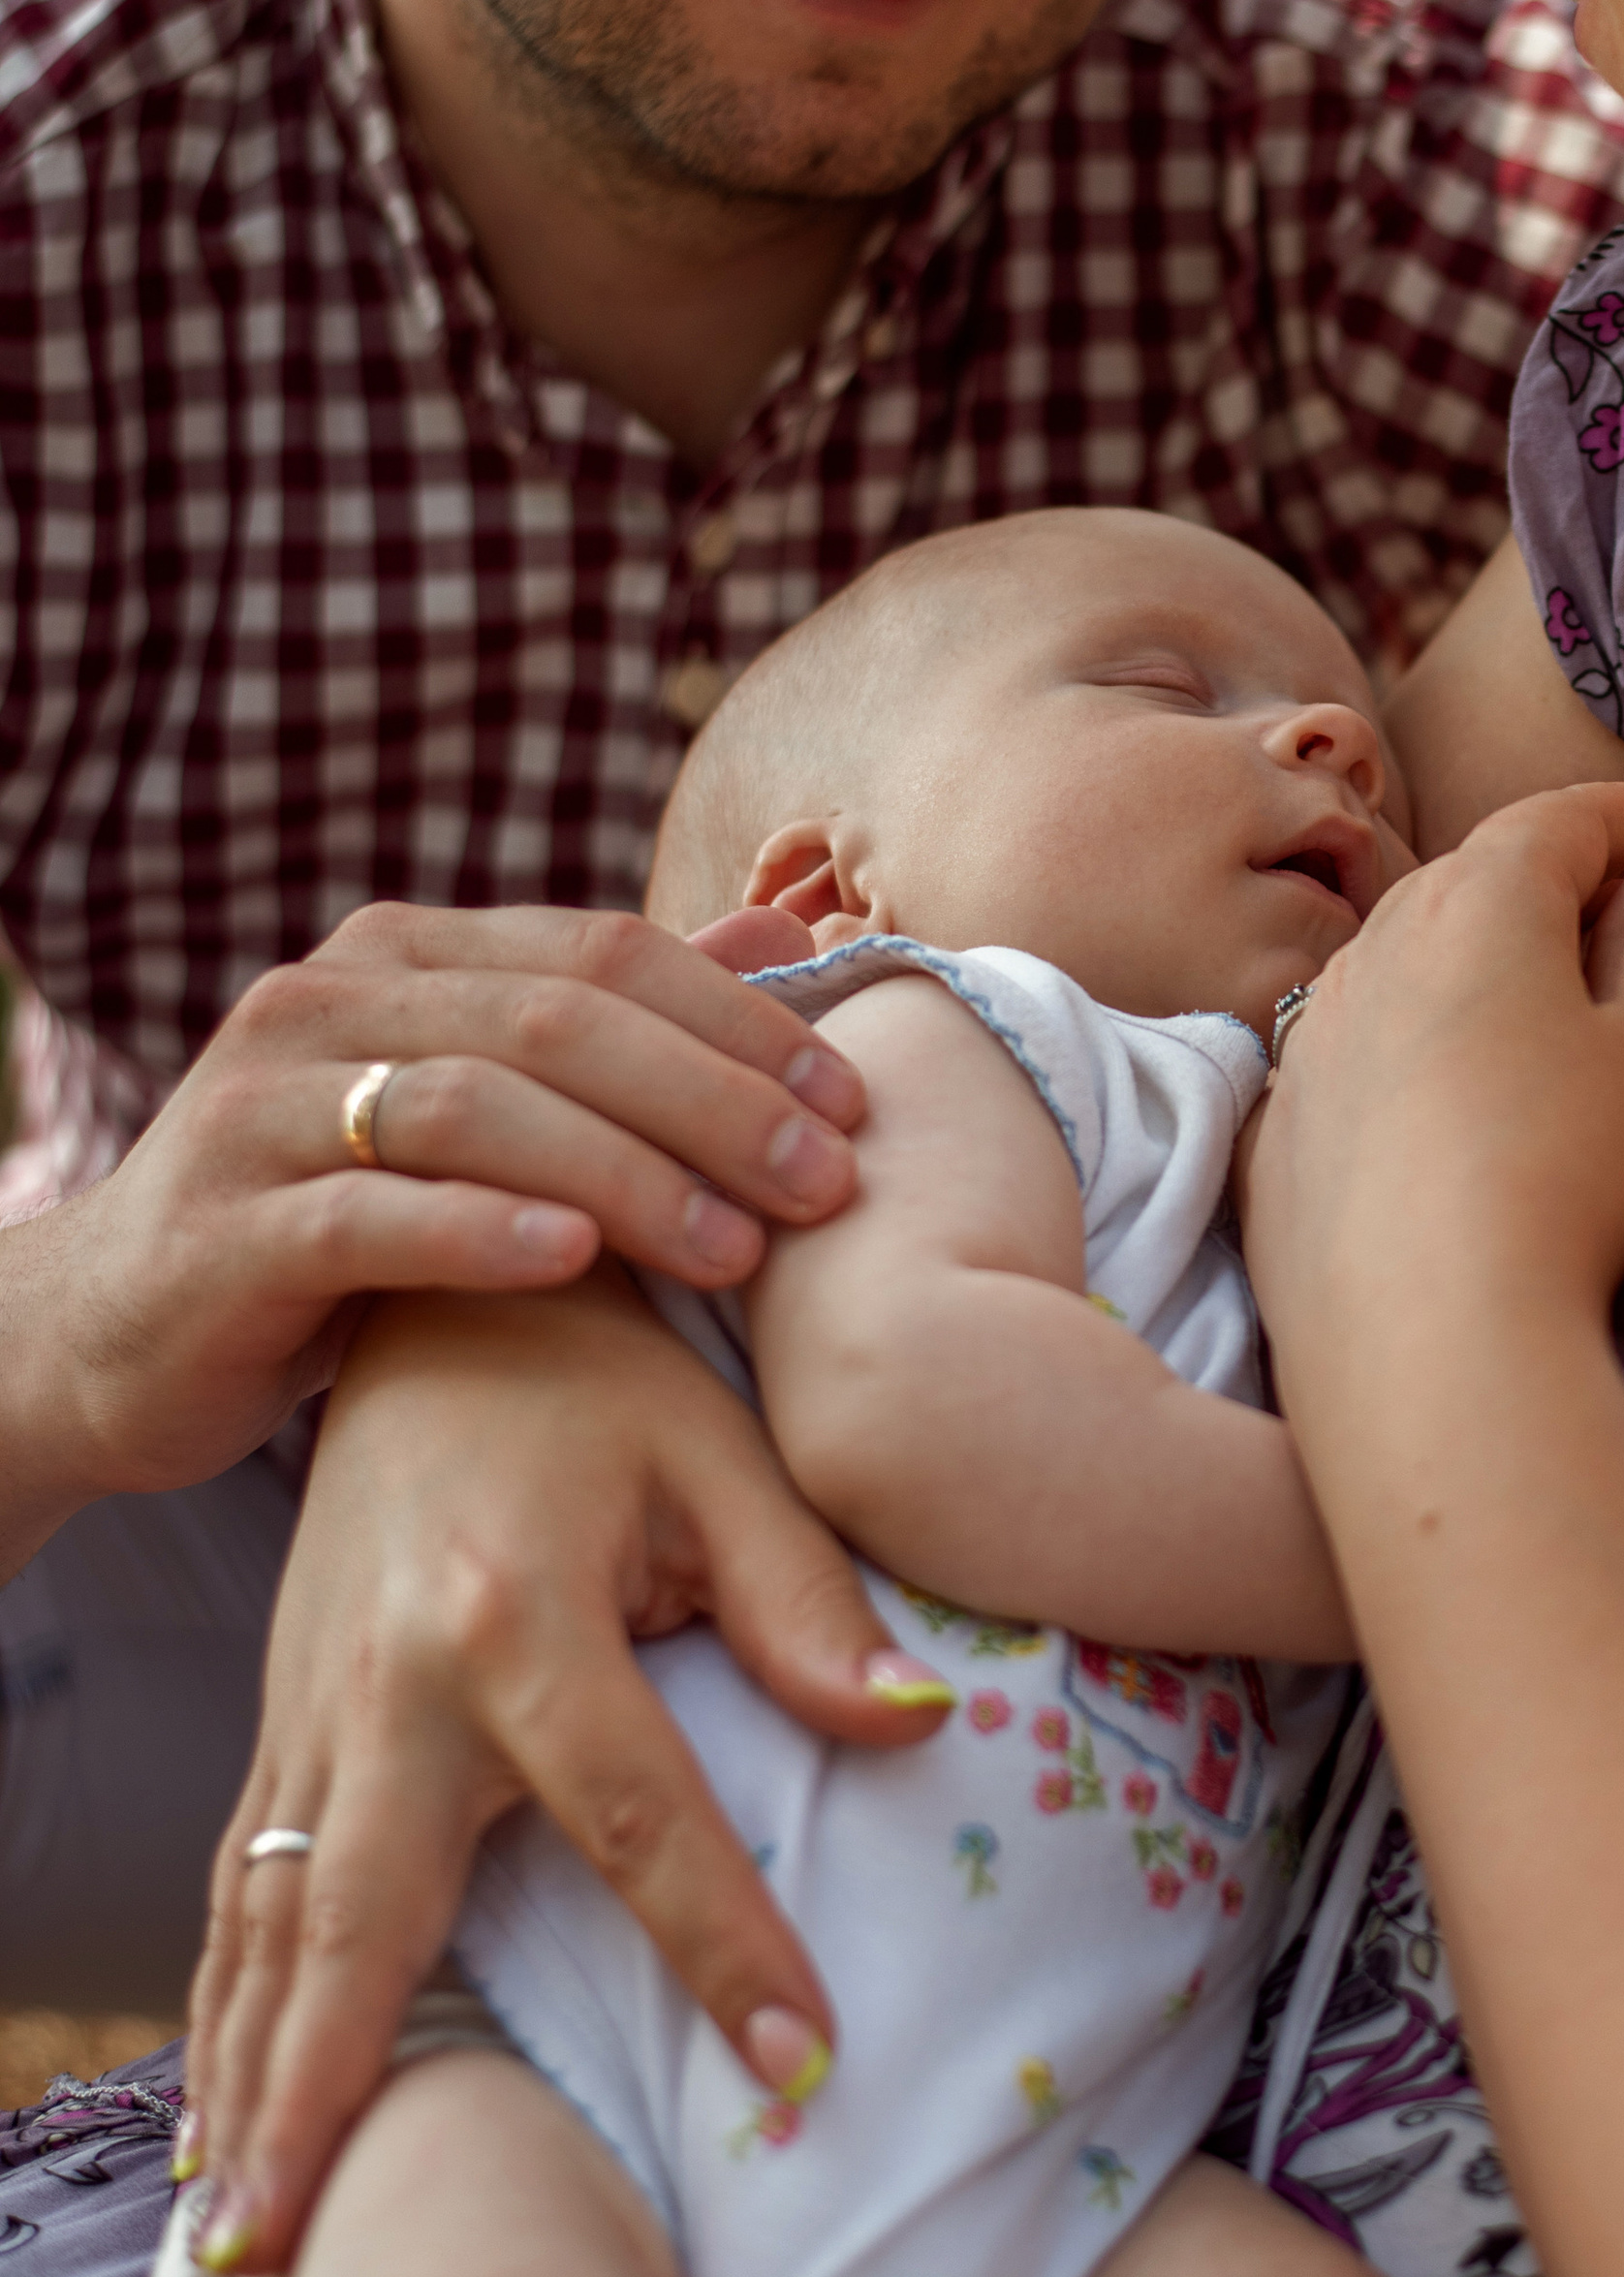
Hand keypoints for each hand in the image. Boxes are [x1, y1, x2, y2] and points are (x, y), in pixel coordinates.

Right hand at [3, 900, 865, 1534]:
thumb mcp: (484, 1116)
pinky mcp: (222, 1226)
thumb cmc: (340, 1224)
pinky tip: (574, 1262)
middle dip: (712, 1099)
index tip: (855, 1104)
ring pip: (474, 1107)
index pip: (604, 953)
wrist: (115, 1335)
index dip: (741, 1022)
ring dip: (625, 1172)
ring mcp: (265, 1108)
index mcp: (407, 955)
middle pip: (557, 1021)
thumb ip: (619, 1025)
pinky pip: (365, 1214)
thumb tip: (785, 941)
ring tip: (736, 1249)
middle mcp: (330, 1000)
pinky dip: (478, 1230)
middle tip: (827, 1184)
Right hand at [179, 1262, 952, 2276]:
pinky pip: (243, 1877)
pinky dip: (229, 1996)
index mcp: (515, 1608)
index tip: (802, 2065)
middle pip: (369, 1909)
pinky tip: (227, 2099)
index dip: (726, 1943)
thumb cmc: (601, 1373)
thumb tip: (915, 1726)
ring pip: (274, 1916)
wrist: (436, 1292)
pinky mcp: (286, 1709)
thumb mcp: (724, 1454)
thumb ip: (807, 1603)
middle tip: (300, 2250)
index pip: (637, 1815)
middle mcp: (393, 1674)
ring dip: (255, 2072)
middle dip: (337, 2083)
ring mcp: (317, 1699)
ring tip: (243, 2232)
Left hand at [1245, 783, 1623, 1353]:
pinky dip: (1405, 1044)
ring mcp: (1310, 1042)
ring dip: (1467, 956)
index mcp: (1479, 908)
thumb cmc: (1569, 1183)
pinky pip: (1349, 1053)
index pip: (1560, 820)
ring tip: (1535, 993)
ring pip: (1397, 959)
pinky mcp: (1277, 1133)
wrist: (1428, 1346)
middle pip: (1470, 878)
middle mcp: (1372, 951)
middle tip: (1621, 897)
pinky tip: (1444, 1093)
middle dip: (1548, 873)